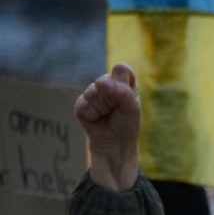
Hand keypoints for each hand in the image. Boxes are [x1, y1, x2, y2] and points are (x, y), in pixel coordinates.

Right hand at [74, 63, 141, 191]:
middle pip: (104, 80)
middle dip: (112, 99)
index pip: (121, 69)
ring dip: (102, 108)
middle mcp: (108, 83)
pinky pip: (84, 104)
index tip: (127, 99)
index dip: (123, 84)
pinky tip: (97, 119)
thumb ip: (122, 92)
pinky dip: (92, 115)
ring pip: (92, 92)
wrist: (114, 144)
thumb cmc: (127, 125)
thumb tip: (103, 82)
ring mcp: (92, 92)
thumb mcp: (132, 108)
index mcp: (124, 81)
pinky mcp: (81, 104)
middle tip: (116, 111)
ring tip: (107, 115)